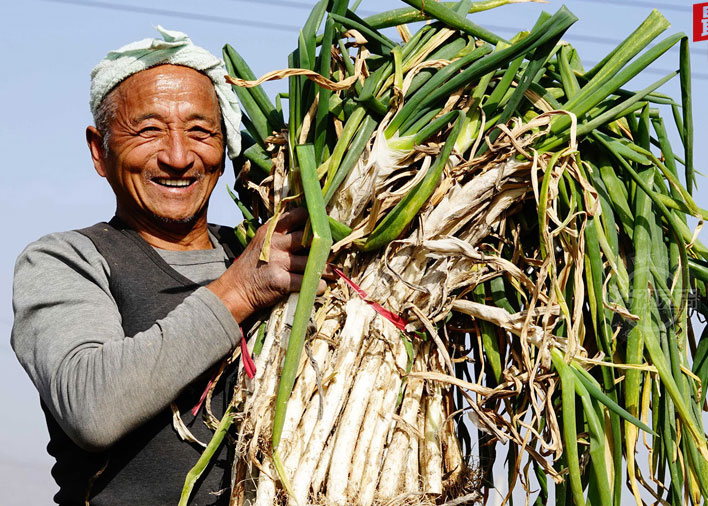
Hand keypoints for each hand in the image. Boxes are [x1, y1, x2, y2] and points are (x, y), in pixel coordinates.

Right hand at [208, 208, 328, 322]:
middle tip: (333, 250)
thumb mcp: (262, 242)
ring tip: (332, 271)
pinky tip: (320, 285)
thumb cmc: (253, 266)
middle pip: (308, 237)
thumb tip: (311, 230)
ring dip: (325, 268)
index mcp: (270, 230)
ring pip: (311, 261)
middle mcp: (274, 242)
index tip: (326, 222)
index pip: (297, 215)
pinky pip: (308, 281)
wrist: (236, 290)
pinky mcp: (281, 280)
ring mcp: (277, 261)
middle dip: (323, 244)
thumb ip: (281, 234)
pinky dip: (318, 285)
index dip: (314, 218)